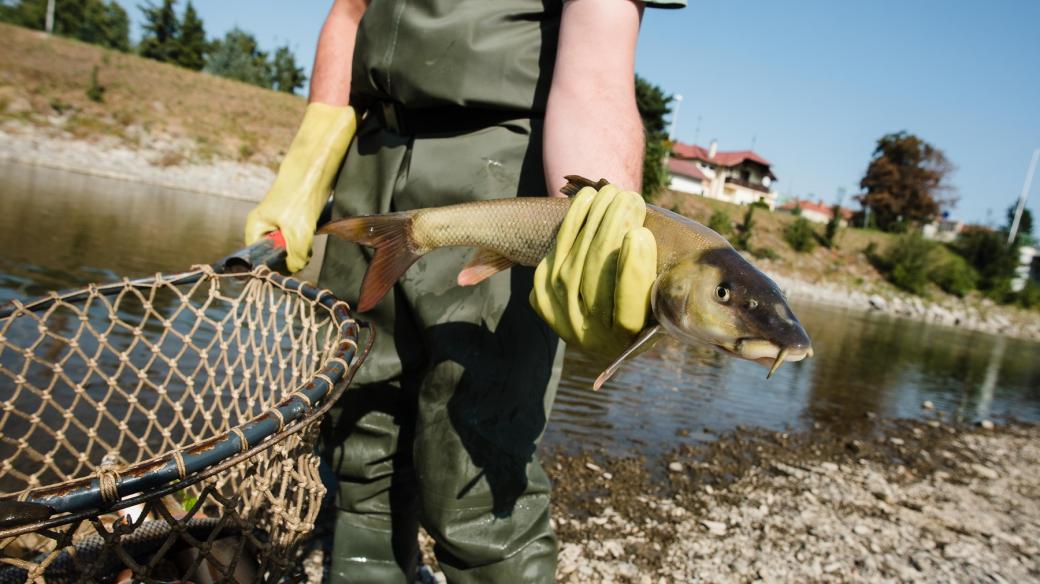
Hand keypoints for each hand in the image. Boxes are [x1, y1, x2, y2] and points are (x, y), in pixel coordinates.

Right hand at [244, 103, 356, 271]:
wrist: (316, 170)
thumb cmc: (301, 198)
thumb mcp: (297, 233)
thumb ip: (295, 257)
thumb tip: (295, 268)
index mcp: (255, 228)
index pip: (258, 259)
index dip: (273, 265)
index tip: (288, 263)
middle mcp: (264, 227)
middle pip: (276, 255)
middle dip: (291, 255)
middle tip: (301, 245)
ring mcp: (279, 224)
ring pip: (291, 248)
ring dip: (302, 247)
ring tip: (307, 233)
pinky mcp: (294, 221)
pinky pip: (300, 239)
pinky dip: (308, 238)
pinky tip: (312, 229)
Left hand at [530, 183, 656, 358]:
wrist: (601, 333)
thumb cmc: (647, 308)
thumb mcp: (662, 302)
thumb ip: (665, 282)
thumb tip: (680, 242)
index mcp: (628, 339)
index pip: (629, 308)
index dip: (632, 270)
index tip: (640, 234)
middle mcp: (591, 334)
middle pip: (597, 275)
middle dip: (613, 229)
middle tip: (630, 198)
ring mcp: (561, 317)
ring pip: (573, 260)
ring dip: (593, 220)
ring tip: (612, 193)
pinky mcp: (543, 298)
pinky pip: (555, 254)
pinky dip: (572, 223)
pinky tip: (586, 200)